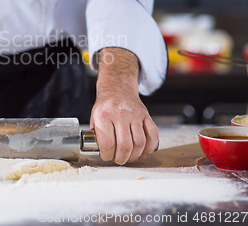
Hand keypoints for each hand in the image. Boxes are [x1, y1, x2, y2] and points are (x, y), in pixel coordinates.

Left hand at [90, 47, 158, 164]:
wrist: (118, 87)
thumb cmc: (105, 106)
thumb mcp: (94, 117)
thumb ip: (96, 134)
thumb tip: (100, 152)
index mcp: (104, 115)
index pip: (108, 143)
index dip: (107, 155)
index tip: (106, 157)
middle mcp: (120, 114)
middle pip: (125, 146)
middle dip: (121, 159)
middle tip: (118, 160)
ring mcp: (135, 114)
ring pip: (139, 143)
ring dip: (134, 156)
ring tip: (129, 157)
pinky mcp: (146, 115)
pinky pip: (153, 136)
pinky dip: (149, 148)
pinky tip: (142, 152)